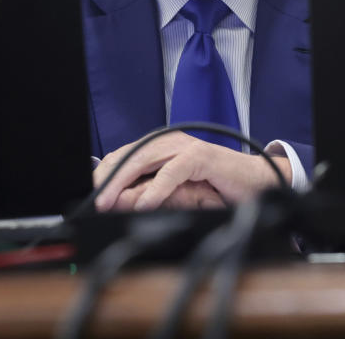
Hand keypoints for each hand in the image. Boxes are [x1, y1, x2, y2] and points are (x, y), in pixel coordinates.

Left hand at [93, 131, 289, 211]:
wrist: (254, 183)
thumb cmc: (215, 186)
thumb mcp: (175, 191)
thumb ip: (150, 193)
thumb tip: (118, 202)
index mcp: (160, 146)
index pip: (124, 156)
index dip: (105, 174)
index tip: (90, 193)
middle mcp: (169, 141)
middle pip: (129, 156)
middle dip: (108, 178)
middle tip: (94, 199)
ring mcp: (185, 147)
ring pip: (145, 160)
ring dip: (124, 182)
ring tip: (108, 201)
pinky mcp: (201, 157)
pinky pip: (172, 172)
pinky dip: (157, 189)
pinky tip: (145, 203)